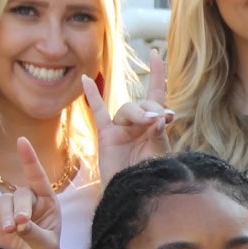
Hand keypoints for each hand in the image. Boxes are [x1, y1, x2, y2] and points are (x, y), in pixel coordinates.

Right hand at [0, 139, 61, 248]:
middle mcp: (29, 201)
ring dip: (6, 215)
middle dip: (21, 210)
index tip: (21, 142)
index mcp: (47, 203)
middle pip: (20, 194)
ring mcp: (9, 207)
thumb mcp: (45, 246)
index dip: (30, 160)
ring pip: (4, 200)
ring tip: (11, 231)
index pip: (38, 178)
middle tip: (20, 227)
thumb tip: (19, 223)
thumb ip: (34, 233)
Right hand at [84, 52, 170, 183]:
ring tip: (147, 122)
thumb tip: (160, 116)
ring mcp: (121, 129)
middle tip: (159, 119)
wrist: (134, 194)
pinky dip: (93, 97)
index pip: (157, 94)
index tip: (158, 54)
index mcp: (155, 126)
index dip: (157, 75)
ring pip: (126, 109)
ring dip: (137, 113)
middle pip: (143, 103)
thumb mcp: (159, 153)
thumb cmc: (150, 176)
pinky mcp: (106, 136)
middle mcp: (138, 124)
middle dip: (151, 108)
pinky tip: (87, 81)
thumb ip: (159, 134)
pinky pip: (98, 113)